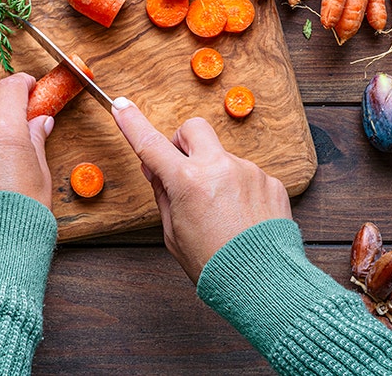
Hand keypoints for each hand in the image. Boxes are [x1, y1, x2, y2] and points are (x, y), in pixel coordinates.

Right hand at [112, 98, 291, 282]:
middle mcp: (220, 168)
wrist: (264, 284)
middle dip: (183, 141)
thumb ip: (164, 195)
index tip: (121, 107)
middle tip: (182, 166)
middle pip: (194, 129)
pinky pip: (248, 175)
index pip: (151, 144)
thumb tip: (156, 169)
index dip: (131, 123)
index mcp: (188, 182)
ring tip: (221, 214)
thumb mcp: (173, 234)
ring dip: (215, 174)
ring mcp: (248, 172)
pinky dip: (240, 190)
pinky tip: (242, 218)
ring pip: (222, 157)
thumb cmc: (215, 266)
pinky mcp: (271, 181)